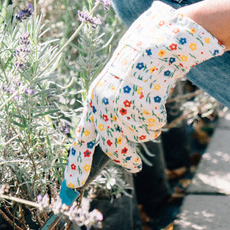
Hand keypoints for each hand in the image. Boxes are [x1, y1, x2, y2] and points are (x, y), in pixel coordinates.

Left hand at [65, 1, 223, 188]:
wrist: (155, 43)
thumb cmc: (133, 74)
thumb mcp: (114, 94)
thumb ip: (107, 121)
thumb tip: (106, 156)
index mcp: (92, 100)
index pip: (81, 139)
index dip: (77, 163)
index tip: (73, 186)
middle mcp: (104, 101)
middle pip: (112, 146)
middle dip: (125, 158)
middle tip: (135, 167)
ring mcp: (125, 101)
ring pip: (137, 137)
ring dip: (145, 131)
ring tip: (148, 114)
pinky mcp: (145, 99)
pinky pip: (152, 126)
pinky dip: (157, 120)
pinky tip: (156, 103)